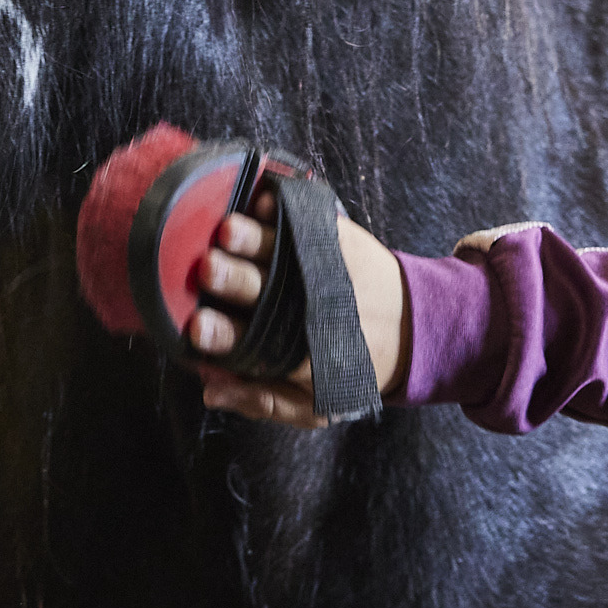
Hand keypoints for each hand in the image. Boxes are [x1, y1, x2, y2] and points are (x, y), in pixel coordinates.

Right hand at [185, 187, 408, 426]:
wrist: (409, 326)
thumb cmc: (349, 367)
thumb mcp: (314, 405)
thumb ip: (262, 401)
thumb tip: (210, 391)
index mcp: (293, 351)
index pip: (250, 344)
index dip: (221, 337)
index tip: (197, 327)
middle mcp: (304, 306)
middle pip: (260, 291)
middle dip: (232, 280)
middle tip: (209, 269)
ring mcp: (318, 267)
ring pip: (279, 250)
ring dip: (252, 239)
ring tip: (231, 231)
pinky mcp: (334, 238)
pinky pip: (307, 219)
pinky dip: (284, 208)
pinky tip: (264, 202)